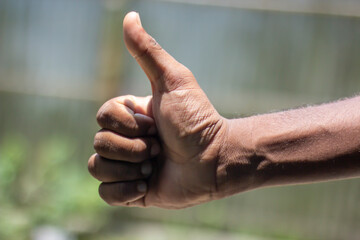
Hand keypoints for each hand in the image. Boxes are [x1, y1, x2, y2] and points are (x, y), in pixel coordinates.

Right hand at [88, 12, 229, 208]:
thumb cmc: (197, 119)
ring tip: (156, 166)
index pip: (101, 118)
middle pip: (99, 144)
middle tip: (160, 147)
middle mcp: (126, 140)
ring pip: (98, 168)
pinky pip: (106, 195)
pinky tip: (147, 185)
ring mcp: (128, 166)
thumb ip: (148, 52)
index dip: (126, 124)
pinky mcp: (132, 192)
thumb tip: (129, 15)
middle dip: (133, 147)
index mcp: (130, 117)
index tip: (155, 124)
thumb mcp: (173, 81)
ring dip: (131, 168)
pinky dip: (125, 191)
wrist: (215, 160)